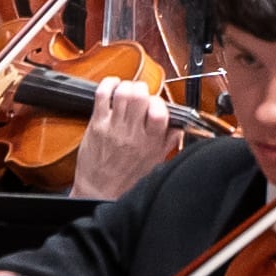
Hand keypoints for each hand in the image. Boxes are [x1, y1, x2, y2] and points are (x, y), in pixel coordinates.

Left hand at [71, 77, 177, 200]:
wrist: (99, 191)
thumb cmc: (126, 179)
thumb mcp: (156, 162)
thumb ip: (169, 141)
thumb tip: (179, 126)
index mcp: (151, 142)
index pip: (159, 111)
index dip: (158, 101)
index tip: (155, 104)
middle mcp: (133, 133)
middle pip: (140, 95)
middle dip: (142, 89)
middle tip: (140, 95)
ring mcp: (113, 127)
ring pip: (123, 92)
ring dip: (127, 86)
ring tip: (127, 91)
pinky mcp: (97, 124)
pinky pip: (103, 95)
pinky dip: (109, 84)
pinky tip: (113, 86)